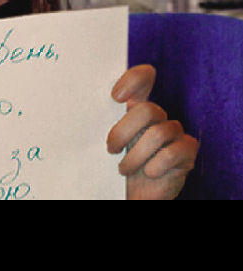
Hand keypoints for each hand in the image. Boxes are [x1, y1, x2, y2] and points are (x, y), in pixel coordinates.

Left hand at [106, 65, 199, 199]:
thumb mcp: (110, 140)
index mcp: (138, 106)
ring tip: (123, 169)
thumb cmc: (120, 163)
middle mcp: (159, 115)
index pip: (144, 77)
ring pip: (157, 133)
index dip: (133, 79)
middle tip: (111, 149)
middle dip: (123, 132)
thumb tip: (83, 105)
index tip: (115, 97)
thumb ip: (105, 120)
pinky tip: (148, 173)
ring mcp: (175, 132)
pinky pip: (172, 153)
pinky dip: (155, 166)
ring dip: (135, 156)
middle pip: (147, 109)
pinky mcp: (187, 151)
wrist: (136, 193)